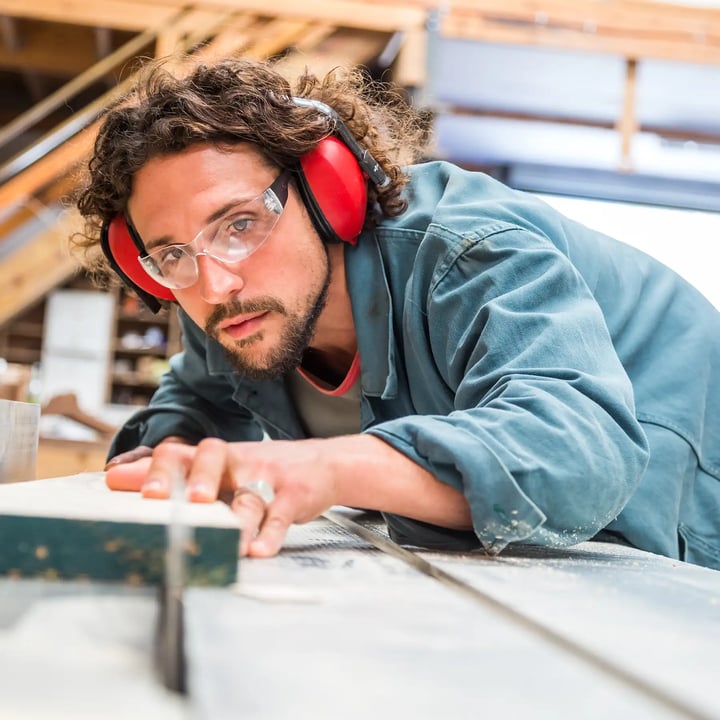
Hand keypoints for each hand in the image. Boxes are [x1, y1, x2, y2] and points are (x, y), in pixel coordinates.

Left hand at [105, 437, 338, 557]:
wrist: (323, 463)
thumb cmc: (261, 470)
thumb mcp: (219, 468)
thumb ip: (173, 474)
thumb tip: (116, 477)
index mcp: (215, 458)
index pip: (181, 452)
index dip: (158, 469)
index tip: (136, 491)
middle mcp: (238, 462)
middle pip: (214, 458)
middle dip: (198, 479)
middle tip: (188, 502)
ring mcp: (268, 477)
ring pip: (248, 496)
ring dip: (236, 520)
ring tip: (226, 543)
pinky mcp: (294, 496)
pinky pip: (280, 515)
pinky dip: (270, 534)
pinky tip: (259, 550)